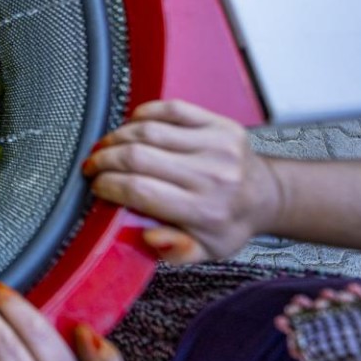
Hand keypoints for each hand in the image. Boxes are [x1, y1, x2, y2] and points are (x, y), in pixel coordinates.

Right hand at [85, 100, 282, 262]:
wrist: (267, 196)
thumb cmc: (228, 223)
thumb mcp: (205, 251)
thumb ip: (174, 251)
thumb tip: (149, 236)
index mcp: (204, 211)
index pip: (139, 190)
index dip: (107, 185)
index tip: (96, 186)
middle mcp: (212, 175)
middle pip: (137, 156)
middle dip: (104, 159)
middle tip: (92, 165)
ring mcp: (217, 145)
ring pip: (148, 130)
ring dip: (117, 136)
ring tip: (106, 146)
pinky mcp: (220, 123)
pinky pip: (171, 109)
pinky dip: (143, 114)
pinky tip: (131, 126)